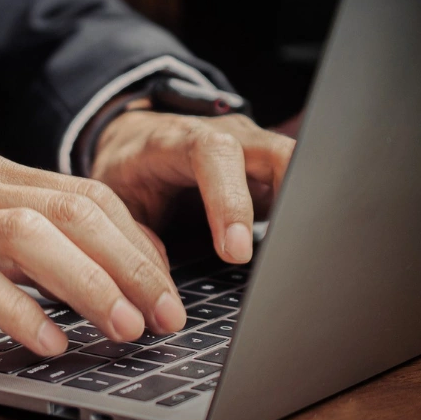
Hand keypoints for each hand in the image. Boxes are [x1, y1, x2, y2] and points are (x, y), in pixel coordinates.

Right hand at [0, 153, 186, 355]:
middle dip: (132, 264)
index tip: (168, 289)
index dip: (136, 243)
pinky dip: (19, 310)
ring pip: (31, 234)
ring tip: (125, 327)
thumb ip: (12, 238)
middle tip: (169, 314)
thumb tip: (89, 275)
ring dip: (90, 283)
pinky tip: (49, 342)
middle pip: (72, 210)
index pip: (85, 195)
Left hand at [90, 110, 295, 263]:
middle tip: (289, 254)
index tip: (236, 252)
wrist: (135, 145)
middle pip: (274, 152)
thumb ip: (133, 236)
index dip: (230, 201)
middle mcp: (226, 137)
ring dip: (304, 208)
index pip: (213, 155)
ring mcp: (254, 150)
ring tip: (303, 256)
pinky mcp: (270, 171)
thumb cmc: (127, 175)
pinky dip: (304, 215)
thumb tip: (159, 282)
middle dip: (289, 199)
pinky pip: (300, 184)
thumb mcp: (116, 202)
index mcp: (178, 140)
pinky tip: (303, 249)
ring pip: (297, 166)